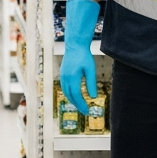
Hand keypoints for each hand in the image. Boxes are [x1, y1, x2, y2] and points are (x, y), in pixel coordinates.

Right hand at [59, 0, 99, 115]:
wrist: (75, 45)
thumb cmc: (84, 56)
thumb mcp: (90, 69)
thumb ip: (91, 83)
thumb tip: (93, 97)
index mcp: (72, 77)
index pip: (77, 95)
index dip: (82, 104)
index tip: (88, 111)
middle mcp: (65, 78)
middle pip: (71, 96)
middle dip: (78, 105)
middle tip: (85, 112)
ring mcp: (63, 76)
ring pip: (66, 93)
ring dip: (73, 101)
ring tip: (80, 106)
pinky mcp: (62, 74)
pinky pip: (65, 88)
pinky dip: (70, 94)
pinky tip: (75, 97)